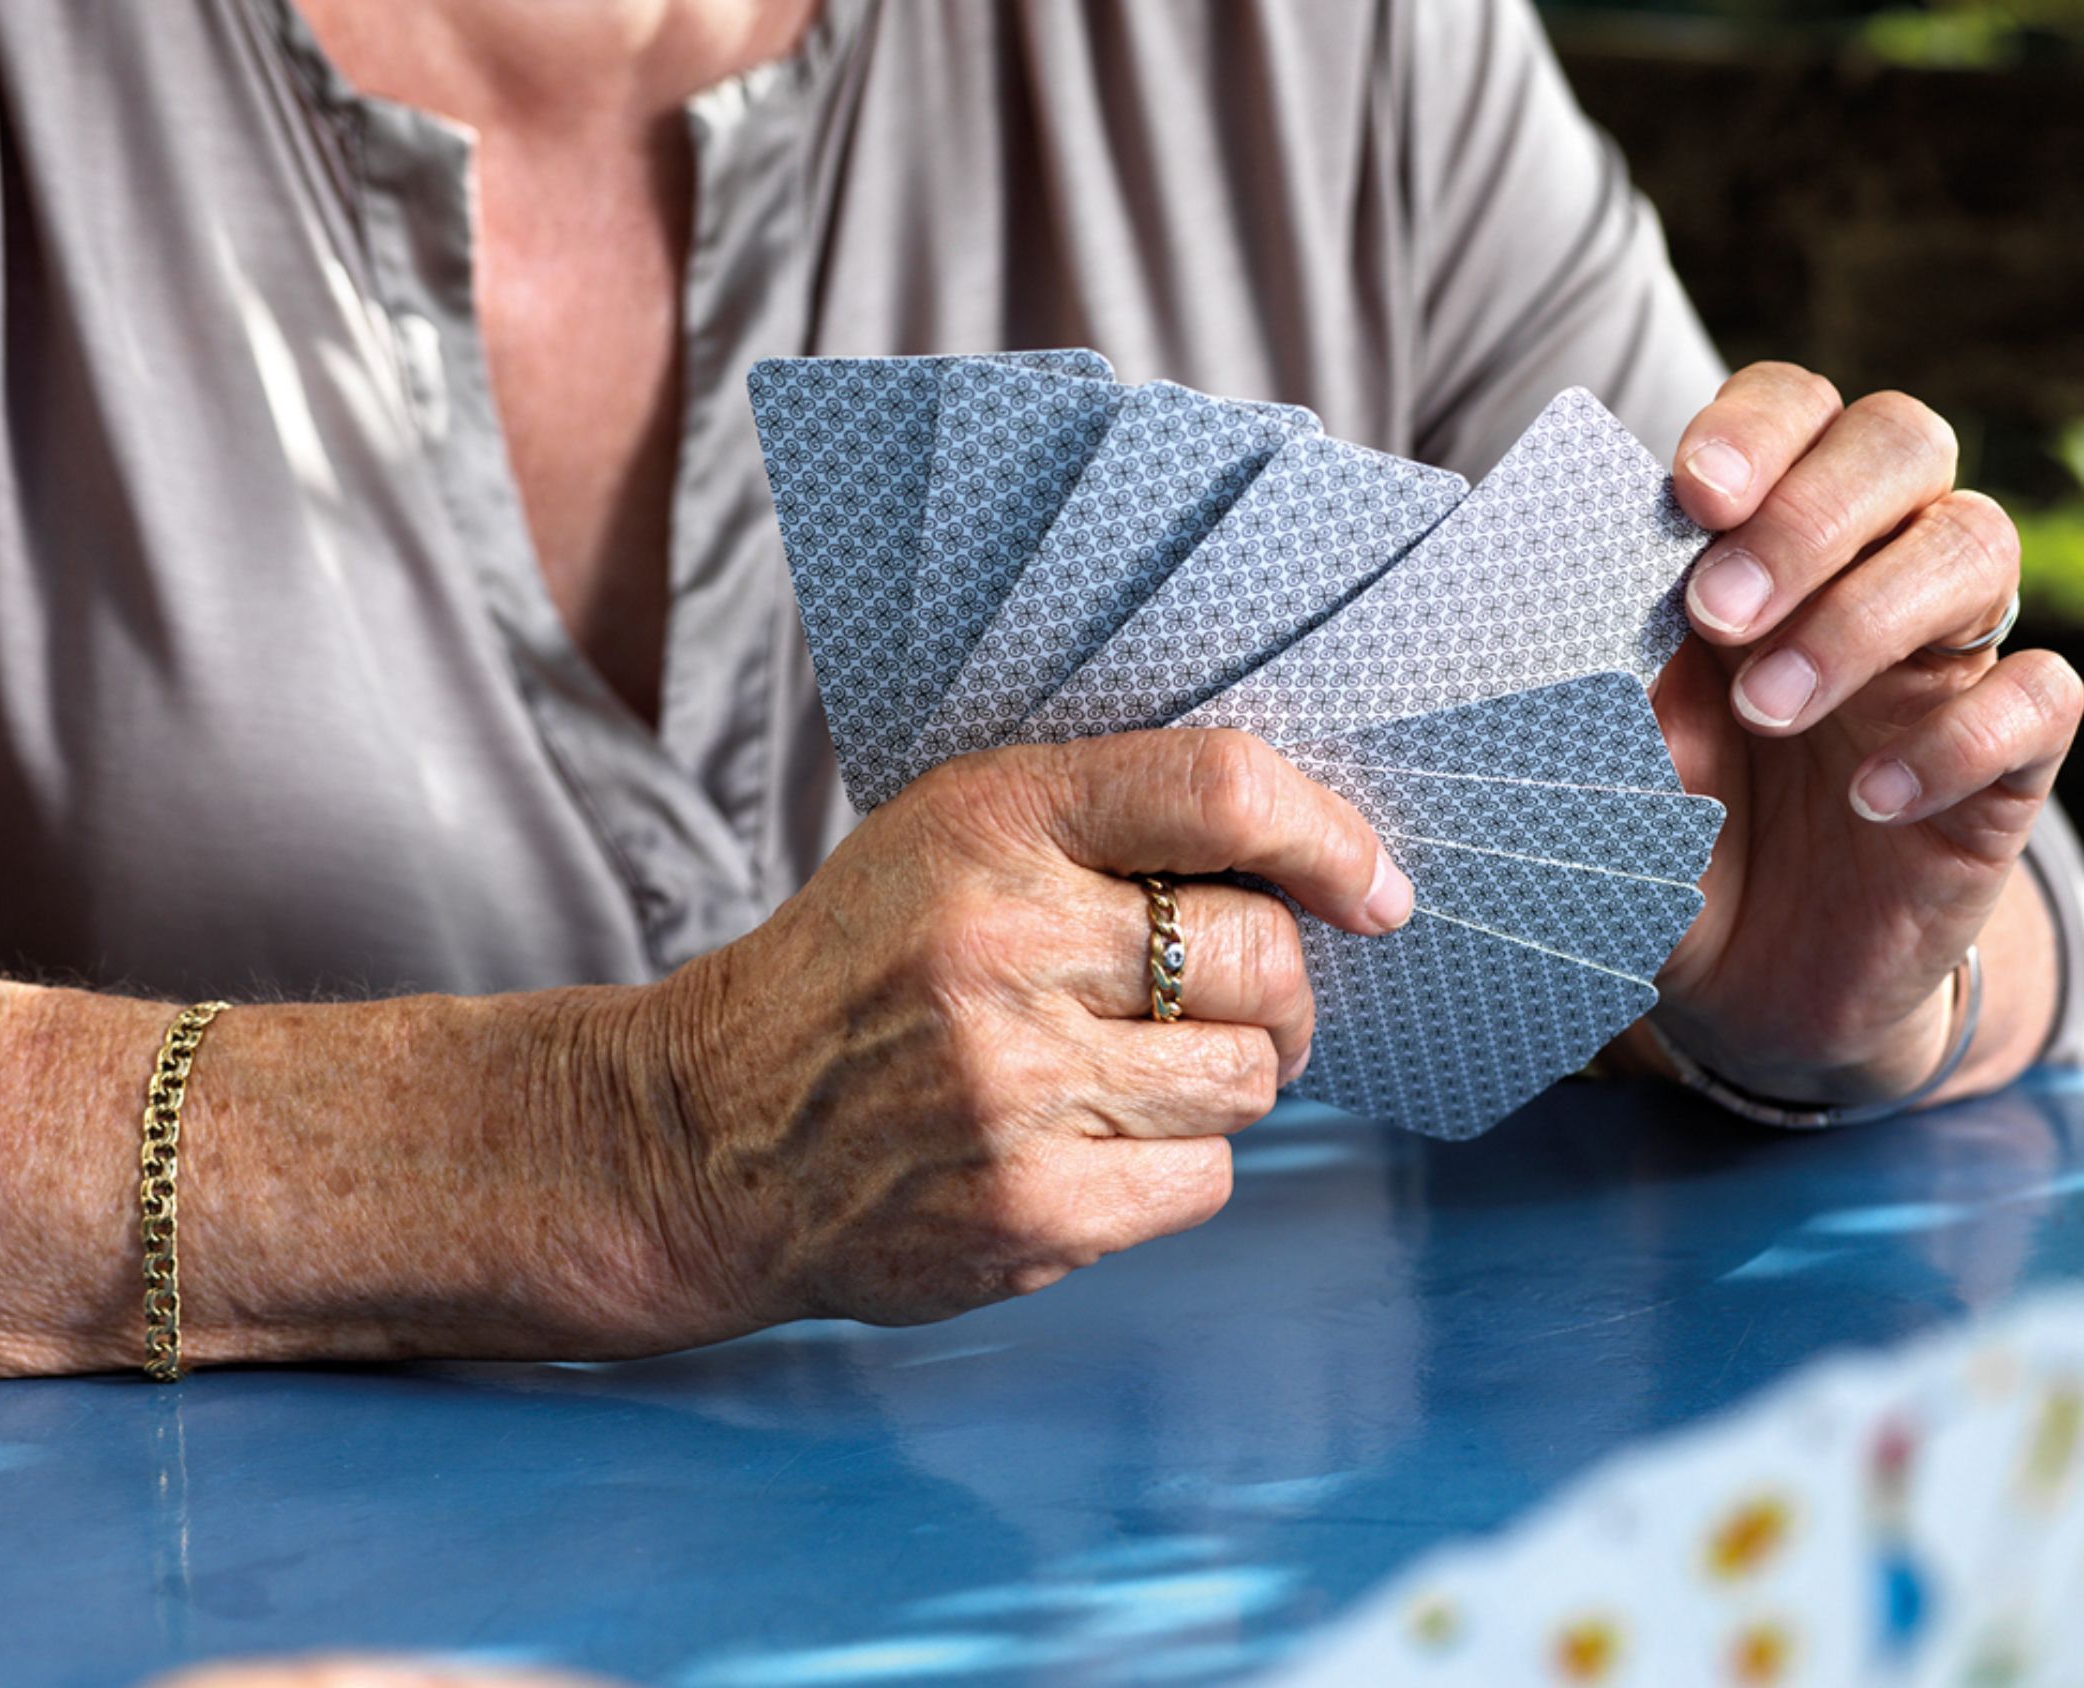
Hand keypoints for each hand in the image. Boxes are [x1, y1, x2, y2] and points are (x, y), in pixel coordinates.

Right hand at [617, 731, 1410, 1338]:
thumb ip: (1110, 825)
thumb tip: (1325, 869)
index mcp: (991, 820)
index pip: (1221, 790)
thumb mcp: (952, 837)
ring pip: (1250, 1078)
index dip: (1330, 837)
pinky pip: (1205, 1179)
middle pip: (1263, 957)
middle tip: (1230, 1001)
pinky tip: (1087, 1145)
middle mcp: (1004, 946)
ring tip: (1133, 1073)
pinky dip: (1174, 1168)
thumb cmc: (864, 970)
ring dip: (1226, 1080)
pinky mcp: (1033, 1212)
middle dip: (1278, 987)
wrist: (711, 1135)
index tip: (1372, 887)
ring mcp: (1016, 1089)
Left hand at [1647, 364, 2083, 1102]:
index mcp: (1770, 539)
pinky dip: (1960, 735)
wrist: (1755, 992)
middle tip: (1717, 614)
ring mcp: (1949, 660)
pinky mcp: (2009, 763)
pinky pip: (2043, 695)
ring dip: (1865, 615)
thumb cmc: (1675, 841)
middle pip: (1903, 441)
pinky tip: (1873, 798)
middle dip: (1809, 511)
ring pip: (1977, 543)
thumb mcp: (1615, 757)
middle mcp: (1873, 569)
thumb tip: (1550, 606)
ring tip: (1770, 711)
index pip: (1796, 410)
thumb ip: (1600, 671)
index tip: (1693, 495)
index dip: (1758, 428)